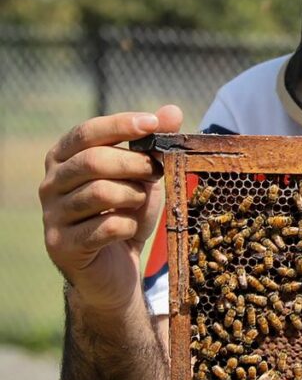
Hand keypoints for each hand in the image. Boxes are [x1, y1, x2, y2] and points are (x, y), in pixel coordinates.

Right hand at [39, 106, 183, 314]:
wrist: (116, 268)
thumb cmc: (127, 212)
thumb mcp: (144, 175)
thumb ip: (154, 143)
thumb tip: (173, 110)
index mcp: (64, 158)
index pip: (86, 132)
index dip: (120, 124)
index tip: (153, 123)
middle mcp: (50, 183)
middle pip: (93, 161)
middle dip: (134, 164)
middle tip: (156, 172)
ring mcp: (52, 215)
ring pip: (99, 193)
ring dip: (132, 195)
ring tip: (139, 202)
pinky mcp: (61, 245)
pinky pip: (105, 226)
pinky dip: (128, 225)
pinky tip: (129, 228)